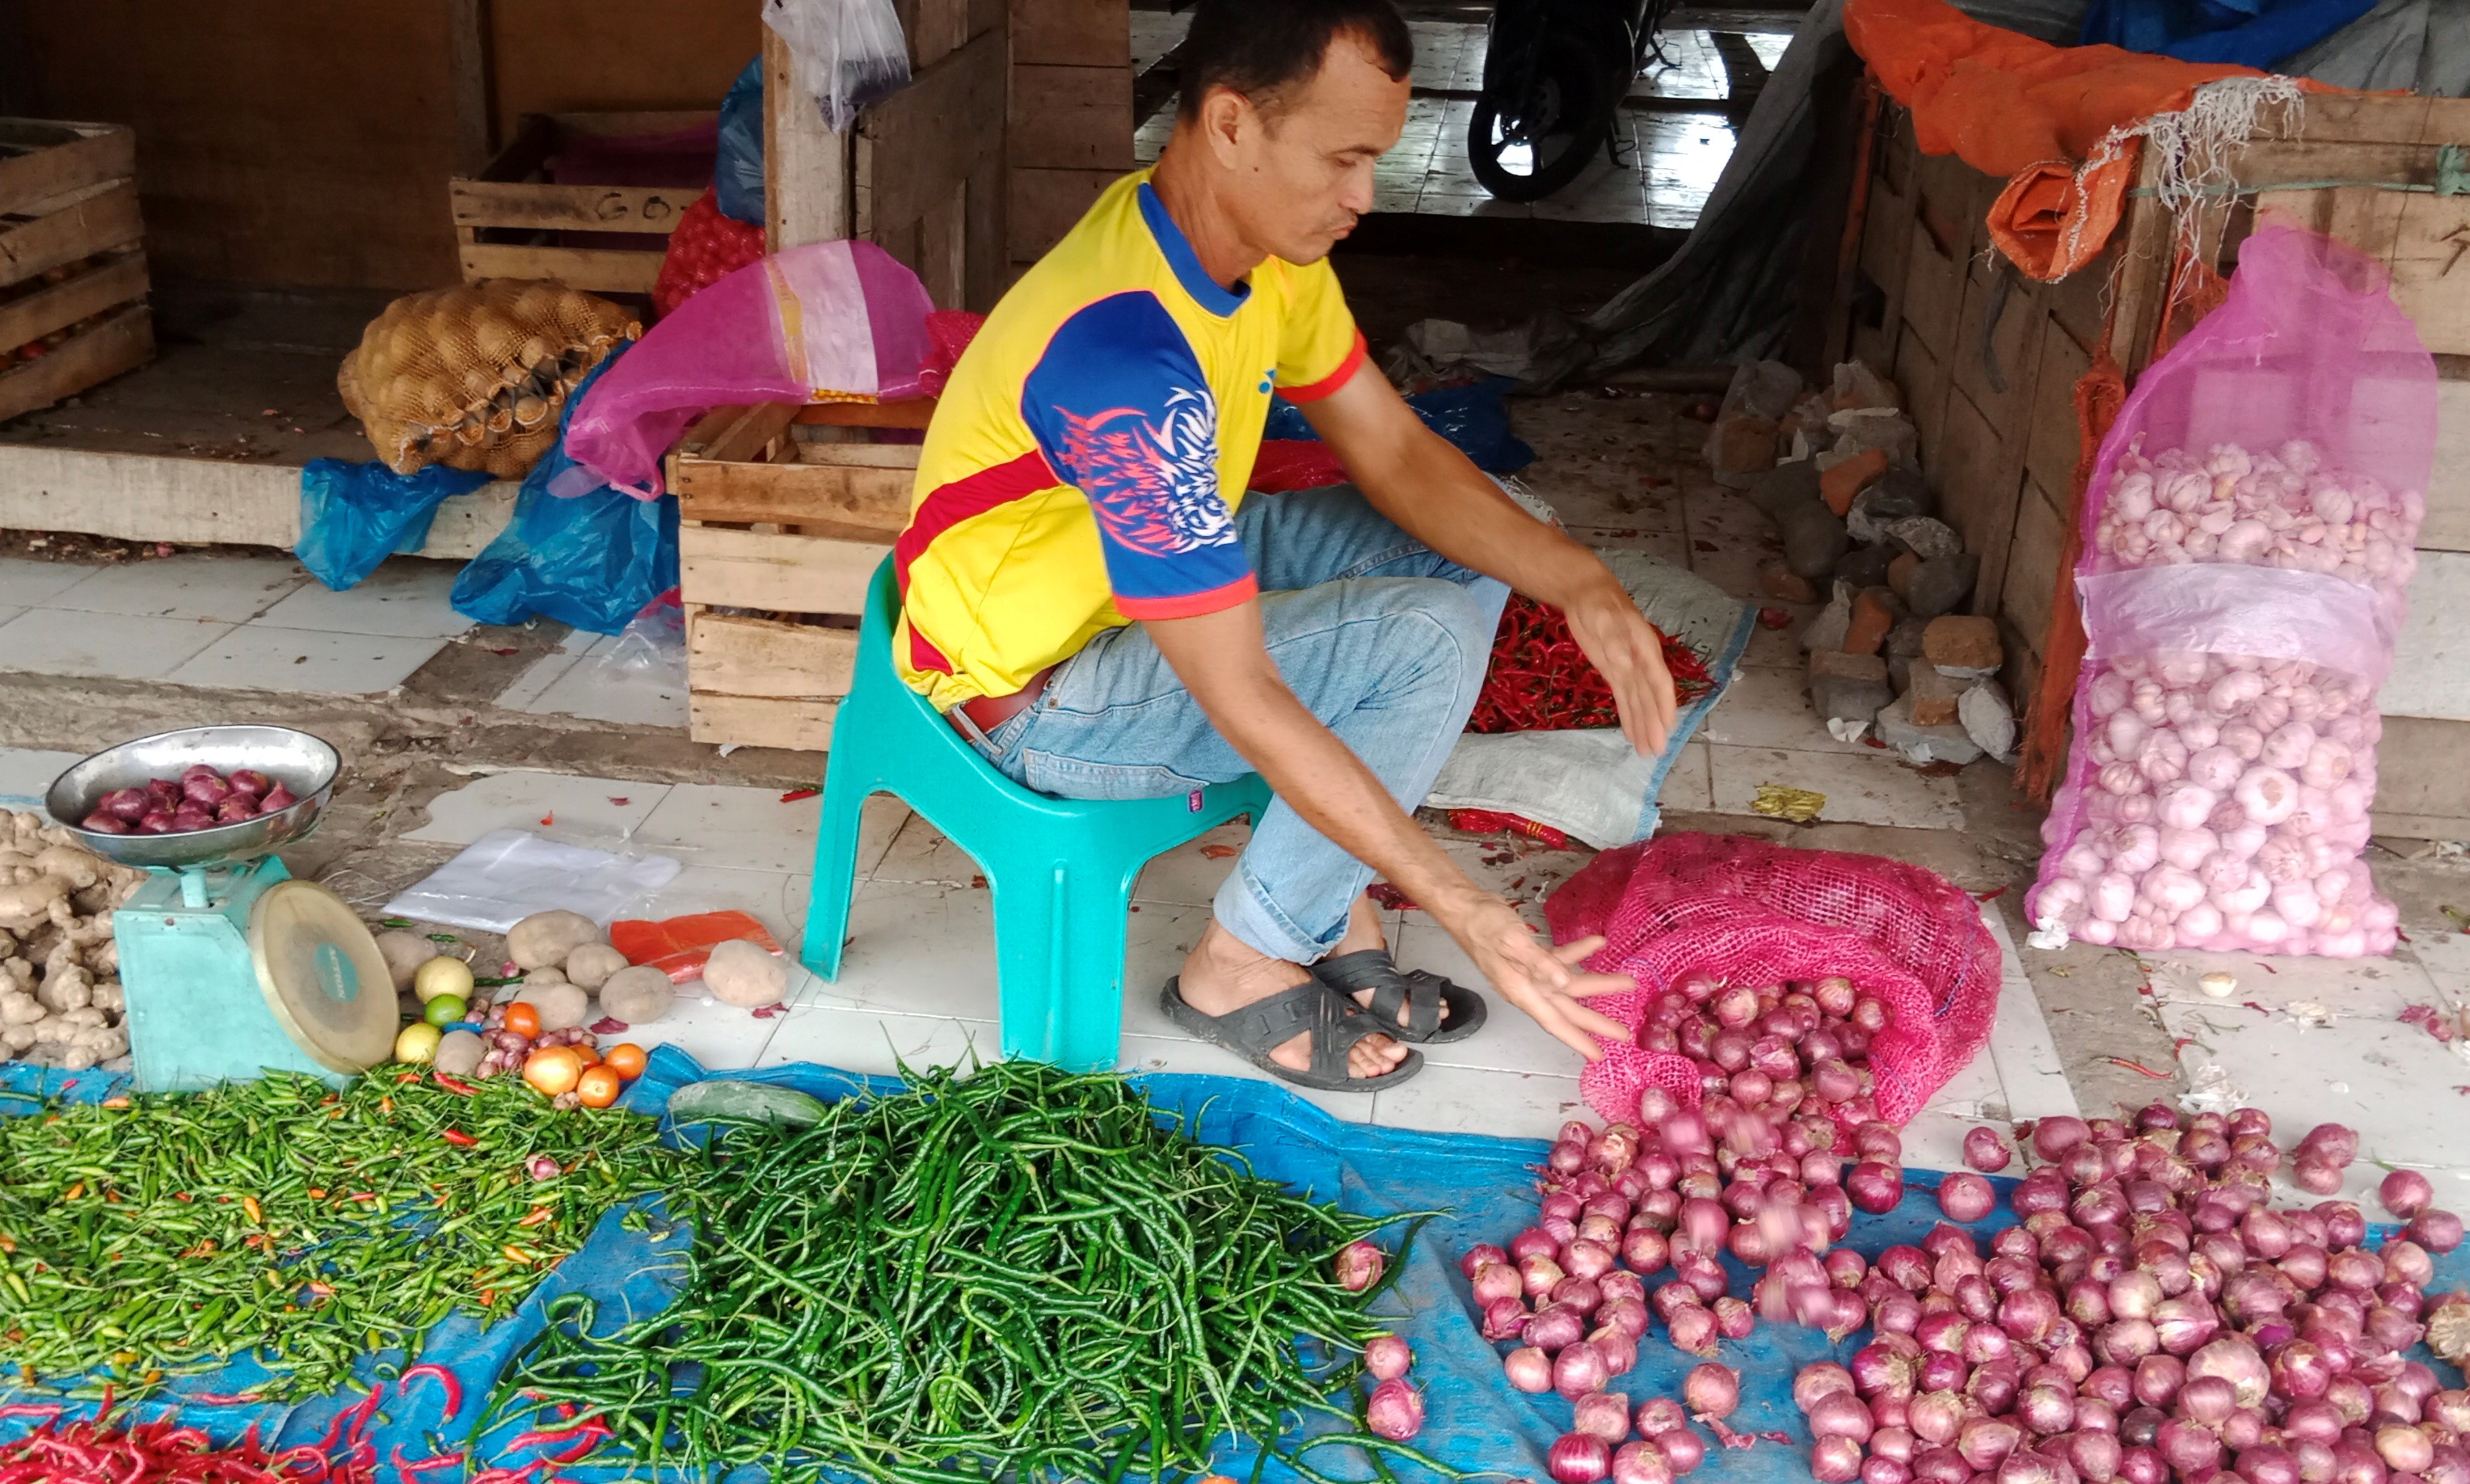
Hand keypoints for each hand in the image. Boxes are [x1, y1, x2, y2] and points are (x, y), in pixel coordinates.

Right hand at [1445, 896, 1633, 1061]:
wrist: (1465, 908)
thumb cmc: (1484, 926)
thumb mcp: (1513, 942)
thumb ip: (1540, 962)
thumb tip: (1564, 982)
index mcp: (1522, 990)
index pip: (1555, 1022)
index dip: (1577, 1040)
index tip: (1598, 1056)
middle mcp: (1529, 987)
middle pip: (1568, 1009)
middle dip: (1596, 1021)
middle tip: (1624, 1034)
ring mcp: (1530, 972)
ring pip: (1569, 985)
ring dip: (1597, 983)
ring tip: (1627, 983)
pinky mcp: (1531, 956)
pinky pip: (1560, 958)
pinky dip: (1579, 952)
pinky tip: (1597, 943)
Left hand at [1562, 582, 1677, 756]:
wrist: (1587, 593)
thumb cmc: (1600, 603)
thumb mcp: (1605, 619)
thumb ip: (1615, 642)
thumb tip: (1626, 667)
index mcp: (1645, 648)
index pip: (1658, 681)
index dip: (1664, 704)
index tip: (1668, 726)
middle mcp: (1641, 662)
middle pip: (1649, 698)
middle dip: (1654, 724)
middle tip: (1656, 751)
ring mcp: (1628, 669)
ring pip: (1638, 703)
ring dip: (1643, 726)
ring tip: (1646, 751)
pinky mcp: (1614, 672)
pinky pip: (1624, 698)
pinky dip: (1628, 717)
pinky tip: (1632, 734)